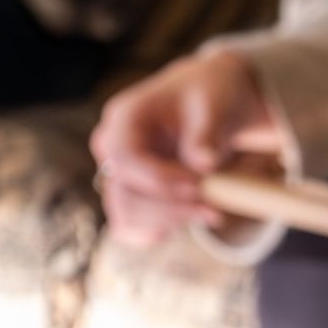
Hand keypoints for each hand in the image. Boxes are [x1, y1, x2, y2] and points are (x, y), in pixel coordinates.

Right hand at [90, 50, 283, 245]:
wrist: (212, 107)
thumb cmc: (211, 97)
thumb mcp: (215, 104)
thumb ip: (207, 133)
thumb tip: (203, 164)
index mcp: (124, 117)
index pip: (125, 158)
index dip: (159, 179)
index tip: (199, 186)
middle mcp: (111, 148)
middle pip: (123, 193)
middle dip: (171, 208)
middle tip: (216, 210)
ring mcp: (116, 175)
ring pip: (126, 216)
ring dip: (170, 221)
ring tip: (212, 213)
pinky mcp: (128, 196)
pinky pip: (131, 228)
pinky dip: (161, 230)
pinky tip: (192, 217)